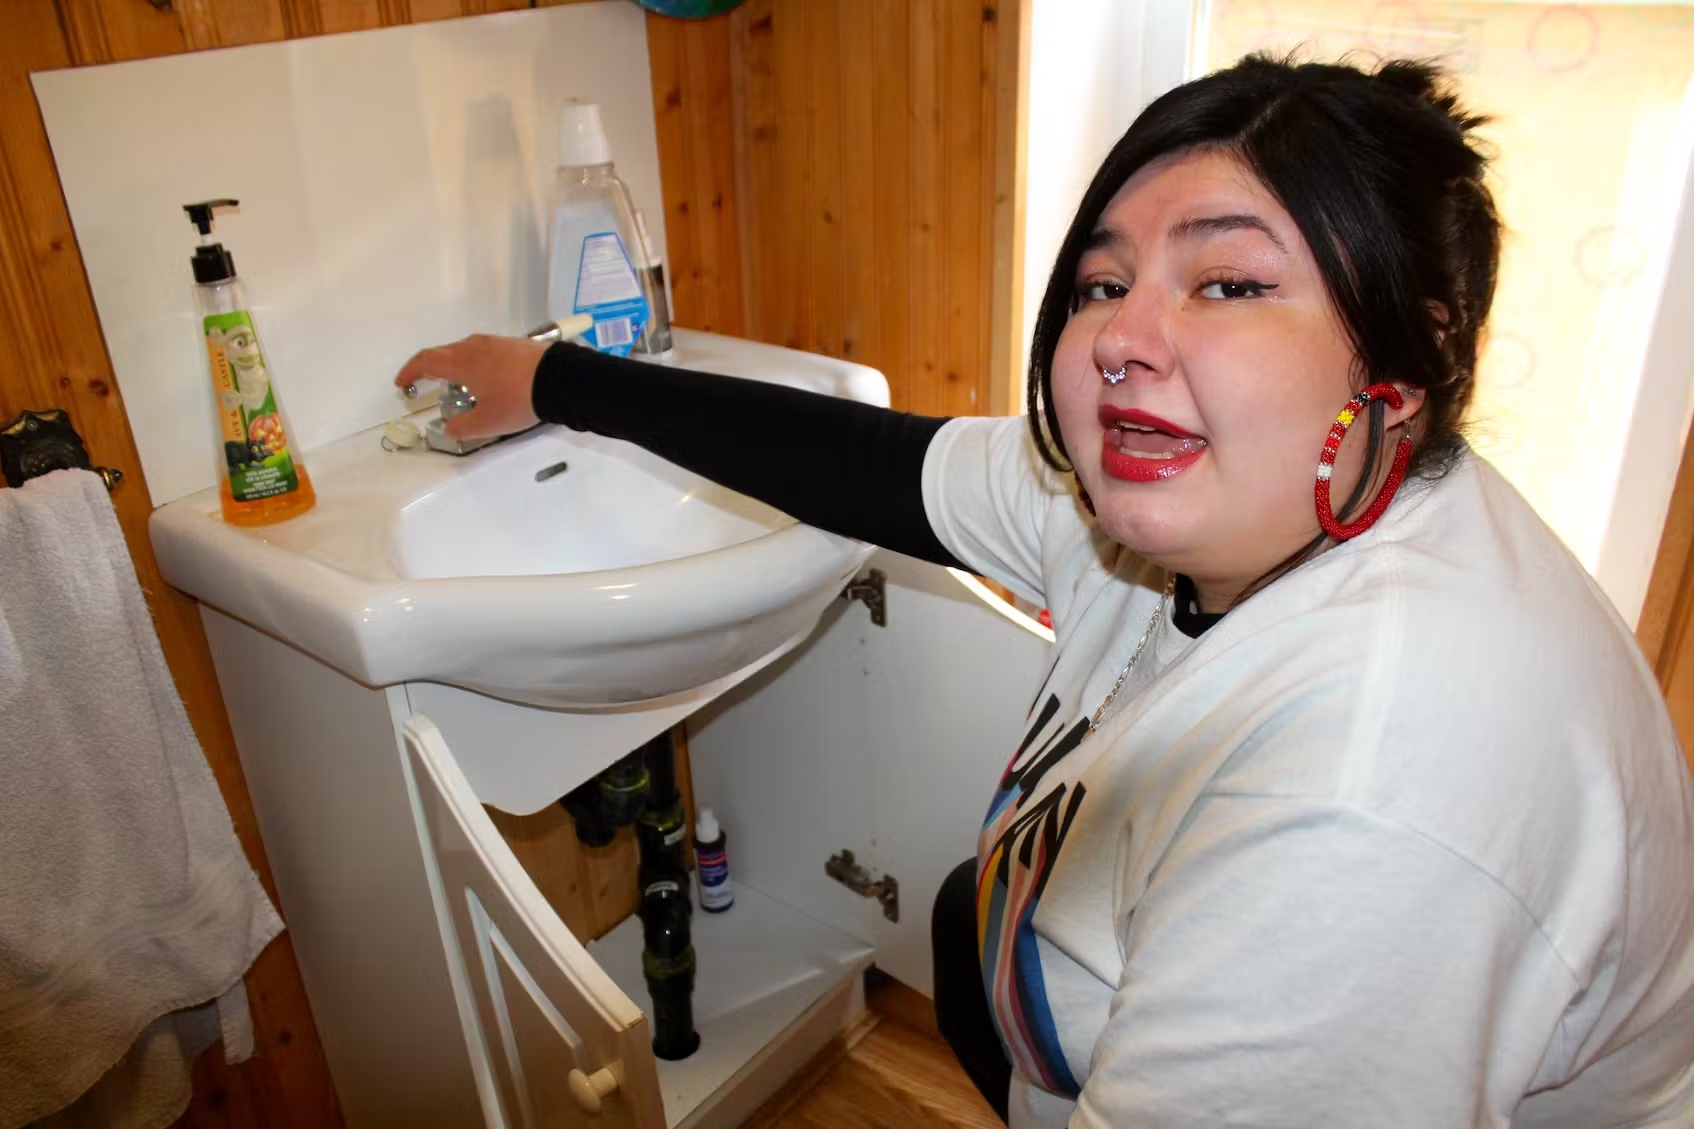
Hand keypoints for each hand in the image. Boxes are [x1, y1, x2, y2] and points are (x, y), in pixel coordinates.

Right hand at [393, 334, 548, 441]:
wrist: (561, 379)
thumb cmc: (518, 399)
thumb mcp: (488, 422)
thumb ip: (463, 427)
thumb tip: (450, 428)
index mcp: (462, 362)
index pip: (426, 361)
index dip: (410, 372)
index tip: (402, 383)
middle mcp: (475, 346)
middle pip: (444, 352)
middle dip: (430, 367)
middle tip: (424, 382)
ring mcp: (497, 342)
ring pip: (466, 349)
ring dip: (455, 364)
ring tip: (457, 382)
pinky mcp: (516, 344)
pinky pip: (486, 351)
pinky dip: (476, 362)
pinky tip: (487, 378)